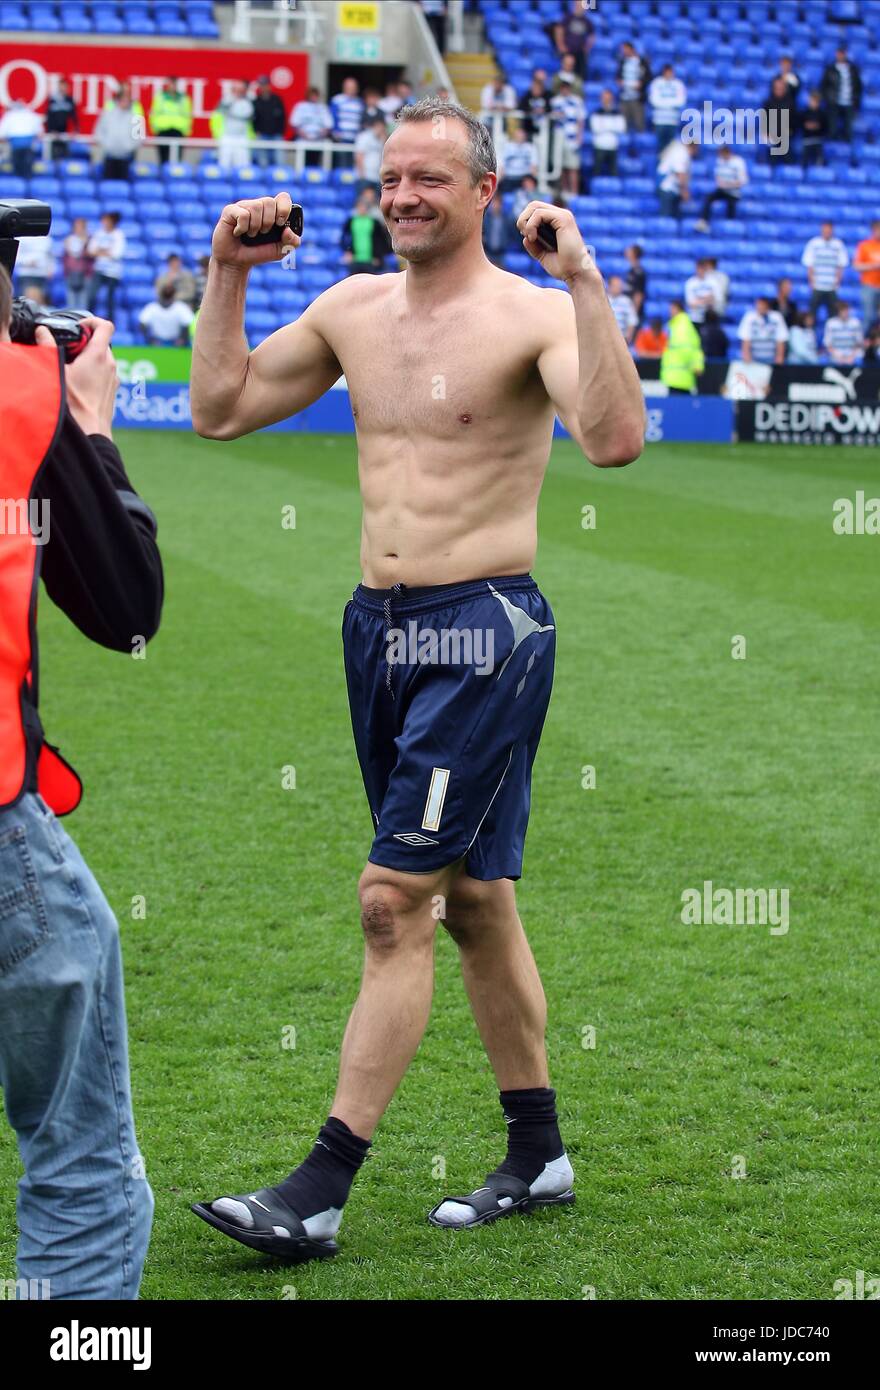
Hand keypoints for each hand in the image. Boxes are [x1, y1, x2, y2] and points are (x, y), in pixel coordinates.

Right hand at [36, 317, 117, 438]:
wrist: (90, 432)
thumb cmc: (74, 404)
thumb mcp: (56, 372)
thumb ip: (48, 348)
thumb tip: (42, 333)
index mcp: (99, 356)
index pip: (106, 325)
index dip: (92, 321)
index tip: (78, 328)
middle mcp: (111, 365)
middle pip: (102, 343)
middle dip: (86, 343)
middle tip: (69, 352)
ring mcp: (114, 379)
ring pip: (104, 359)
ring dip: (89, 359)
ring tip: (72, 370)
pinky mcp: (113, 391)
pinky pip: (105, 374)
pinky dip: (94, 373)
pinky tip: (80, 385)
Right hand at [211, 192, 301, 267]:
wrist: (237, 262)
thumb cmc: (258, 253)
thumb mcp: (280, 251)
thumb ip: (292, 242)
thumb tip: (288, 230)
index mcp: (272, 211)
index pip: (283, 198)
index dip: (284, 209)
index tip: (281, 223)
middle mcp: (258, 206)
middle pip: (269, 201)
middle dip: (269, 221)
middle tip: (263, 232)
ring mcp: (243, 206)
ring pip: (256, 207)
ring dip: (255, 226)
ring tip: (251, 235)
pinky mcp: (230, 211)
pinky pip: (243, 214)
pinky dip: (243, 228)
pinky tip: (238, 232)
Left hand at [516, 201, 596, 283]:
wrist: (576, 273)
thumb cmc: (563, 267)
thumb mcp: (543, 255)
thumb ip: (533, 245)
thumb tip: (524, 237)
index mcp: (556, 222)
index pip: (535, 211)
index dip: (526, 221)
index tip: (528, 237)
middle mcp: (560, 216)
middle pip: (533, 205)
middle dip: (523, 219)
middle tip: (525, 235)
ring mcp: (563, 216)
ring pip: (534, 206)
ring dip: (525, 222)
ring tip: (530, 237)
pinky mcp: (563, 219)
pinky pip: (539, 214)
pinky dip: (531, 225)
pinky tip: (533, 238)